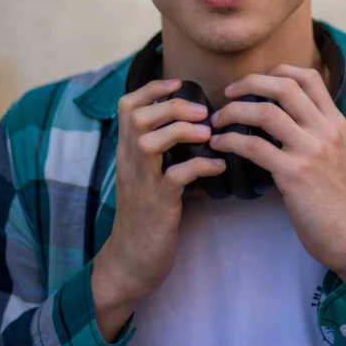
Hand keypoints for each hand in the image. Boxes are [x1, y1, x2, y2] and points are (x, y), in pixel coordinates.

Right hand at [91, 79, 225, 340]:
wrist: (131, 262)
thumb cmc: (147, 214)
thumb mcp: (148, 174)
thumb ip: (162, 149)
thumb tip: (194, 124)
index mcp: (127, 151)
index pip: (127, 106)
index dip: (152, 88)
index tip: (180, 83)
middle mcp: (129, 162)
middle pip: (137, 117)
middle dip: (171, 106)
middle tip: (202, 110)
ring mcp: (141, 183)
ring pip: (149, 142)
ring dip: (181, 131)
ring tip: (208, 133)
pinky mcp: (156, 205)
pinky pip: (175, 177)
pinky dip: (200, 167)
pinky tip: (218, 166)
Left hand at [209, 66, 345, 279]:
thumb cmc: (336, 195)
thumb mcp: (334, 151)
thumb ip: (313, 129)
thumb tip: (277, 112)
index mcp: (335, 121)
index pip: (308, 77)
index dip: (278, 70)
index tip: (256, 81)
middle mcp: (325, 129)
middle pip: (284, 86)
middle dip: (250, 82)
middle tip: (229, 92)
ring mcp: (311, 150)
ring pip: (266, 112)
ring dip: (234, 111)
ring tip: (218, 119)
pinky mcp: (294, 174)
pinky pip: (255, 146)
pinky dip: (231, 140)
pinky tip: (220, 144)